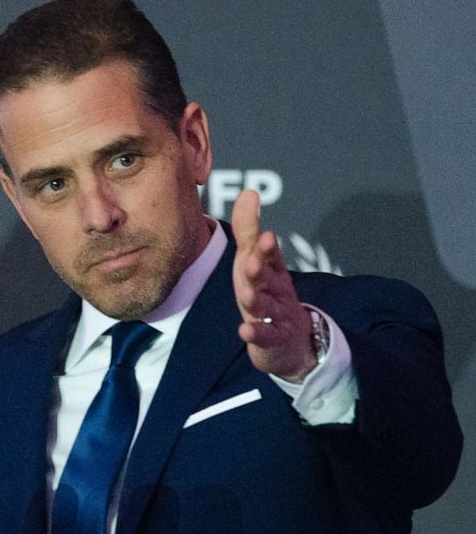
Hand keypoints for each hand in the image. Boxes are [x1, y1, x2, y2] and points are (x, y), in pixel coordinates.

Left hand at [231, 190, 316, 382]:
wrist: (291, 342)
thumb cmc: (267, 293)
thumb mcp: (256, 261)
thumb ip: (249, 229)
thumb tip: (249, 191)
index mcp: (272, 271)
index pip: (270, 256)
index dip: (267, 248)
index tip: (264, 236)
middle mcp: (276, 290)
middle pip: (268, 279)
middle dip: (261, 269)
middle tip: (252, 260)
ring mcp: (276, 315)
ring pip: (266, 306)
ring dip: (256, 299)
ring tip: (246, 295)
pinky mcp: (271, 339)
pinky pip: (264, 335)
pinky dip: (255, 332)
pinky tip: (244, 330)